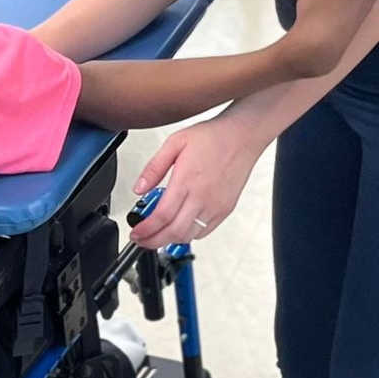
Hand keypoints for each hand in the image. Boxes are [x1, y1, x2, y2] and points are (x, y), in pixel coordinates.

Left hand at [131, 119, 259, 246]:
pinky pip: (204, 232)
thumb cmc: (213, 137)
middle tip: (142, 239)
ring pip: (189, 236)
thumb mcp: (174, 143)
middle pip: (174, 232)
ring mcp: (215, 206)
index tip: (136, 232)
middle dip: (153, 241)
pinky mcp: (225, 209)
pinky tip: (178, 228)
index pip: (162, 216)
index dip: (146, 229)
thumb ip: (154, 167)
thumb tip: (139, 188)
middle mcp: (202, 197)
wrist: (242, 136)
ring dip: (170, 240)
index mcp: (187, 180)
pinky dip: (188, 236)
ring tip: (157, 236)